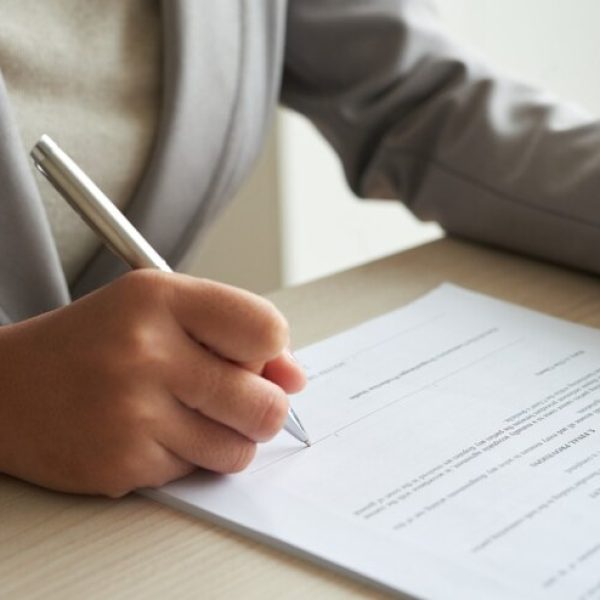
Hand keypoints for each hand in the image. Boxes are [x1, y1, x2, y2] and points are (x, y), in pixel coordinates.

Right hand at [0, 271, 304, 496]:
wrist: (7, 389)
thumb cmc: (95, 342)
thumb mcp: (163, 309)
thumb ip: (238, 333)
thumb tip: (295, 378)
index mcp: (160, 298)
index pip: (267, 330)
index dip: (271, 352)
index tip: (253, 358)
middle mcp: (146, 351)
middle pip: (266, 402)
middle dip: (260, 407)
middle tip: (230, 397)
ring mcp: (132, 413)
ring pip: (239, 449)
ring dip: (226, 437)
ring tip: (187, 413)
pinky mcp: (121, 465)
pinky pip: (195, 473)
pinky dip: (186, 457)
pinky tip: (151, 432)